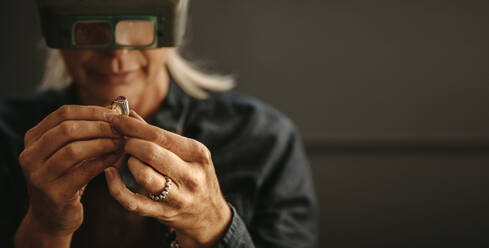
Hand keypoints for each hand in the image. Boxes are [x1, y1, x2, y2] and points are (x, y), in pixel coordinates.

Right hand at [18, 105, 123, 237]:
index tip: (117, 114)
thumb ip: (87, 129)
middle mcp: (29, 155)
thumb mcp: (71, 150)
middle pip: (67, 129)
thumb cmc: (68, 177)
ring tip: (122, 142)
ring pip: (74, 150)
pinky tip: (117, 157)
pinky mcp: (54, 194)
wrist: (53, 217)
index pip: (63, 113)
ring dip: (103, 143)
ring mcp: (39, 175)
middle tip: (122, 128)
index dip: (92, 111)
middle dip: (99, 126)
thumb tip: (114, 107)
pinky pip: (83, 171)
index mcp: (33, 138)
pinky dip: (104, 161)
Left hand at [104, 111, 231, 247]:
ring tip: (129, 159)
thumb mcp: (188, 153)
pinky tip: (109, 174)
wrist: (209, 215)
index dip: (134, 126)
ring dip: (128, 163)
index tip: (116, 118)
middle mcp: (190, 175)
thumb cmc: (195, 175)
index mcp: (197, 154)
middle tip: (123, 140)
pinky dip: (116, 187)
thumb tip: (130, 114)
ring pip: (143, 175)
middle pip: (150, 153)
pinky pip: (132, 201)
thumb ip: (159, 135)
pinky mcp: (162, 213)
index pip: (160, 136)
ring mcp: (177, 197)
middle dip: (130, 143)